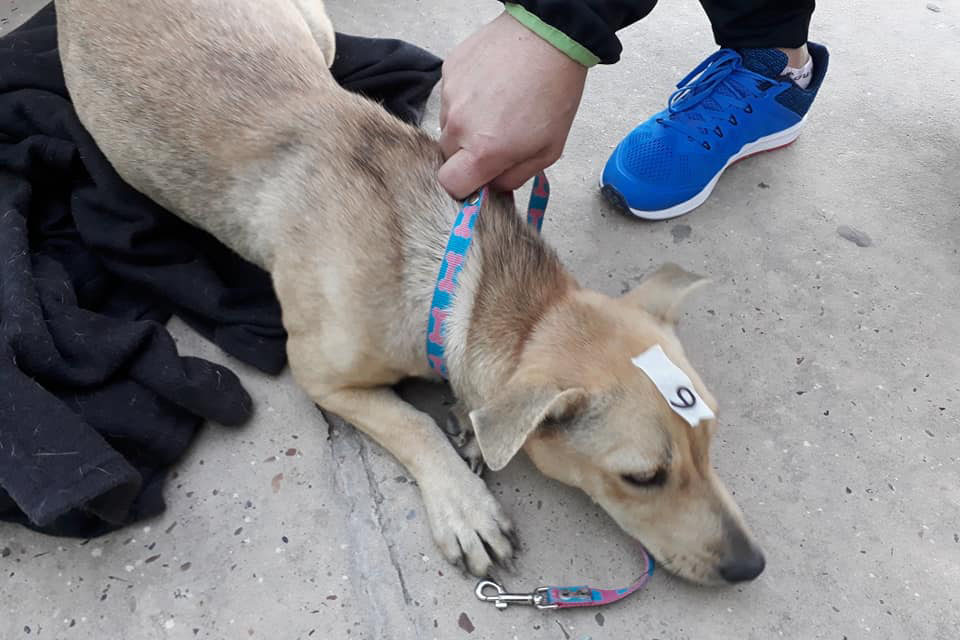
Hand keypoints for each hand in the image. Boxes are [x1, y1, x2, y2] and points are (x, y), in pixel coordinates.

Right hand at [438, 12, 587, 198]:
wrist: (550, 36)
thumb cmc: (554, 93)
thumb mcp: (547, 151)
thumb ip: (514, 178)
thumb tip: (493, 188)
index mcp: (483, 151)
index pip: (450, 184)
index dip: (463, 185)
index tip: (478, 178)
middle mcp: (459, 124)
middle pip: (447, 155)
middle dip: (466, 154)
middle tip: (495, 138)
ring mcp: (450, 95)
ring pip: (447, 124)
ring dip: (466, 124)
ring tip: (496, 106)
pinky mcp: (448, 71)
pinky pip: (450, 96)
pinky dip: (466, 97)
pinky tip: (491, 86)